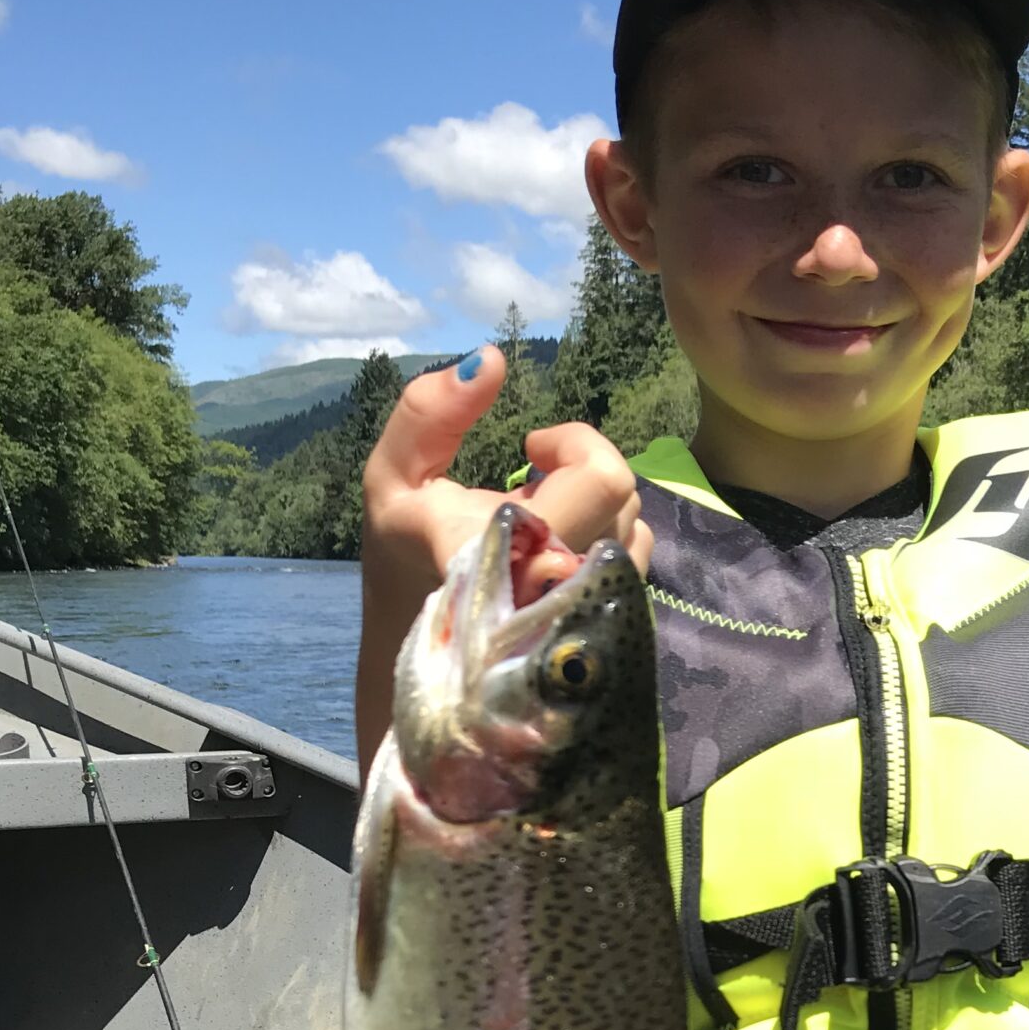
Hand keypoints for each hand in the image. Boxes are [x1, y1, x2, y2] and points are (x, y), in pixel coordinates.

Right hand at [355, 347, 652, 772]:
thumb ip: (427, 411)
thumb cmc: (404, 564)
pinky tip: (557, 551)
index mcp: (515, 545)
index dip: (573, 442)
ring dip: (595, 505)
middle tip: (532, 476)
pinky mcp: (610, 627)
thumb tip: (491, 359)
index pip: (602, 475)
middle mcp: (566, 583)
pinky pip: (634, 561)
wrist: (427, 670)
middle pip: (625, 493)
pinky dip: (603, 540)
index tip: (529, 447)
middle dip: (580, 465)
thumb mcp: (391, 479)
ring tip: (540, 516)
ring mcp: (594, 611)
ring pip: (637, 527)